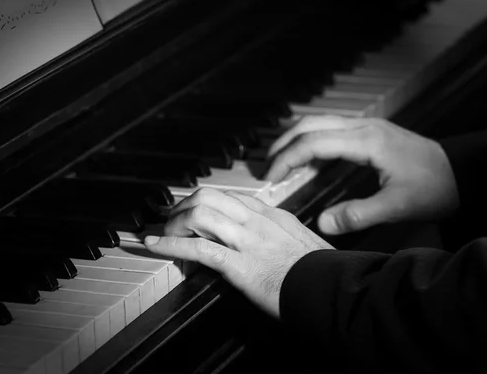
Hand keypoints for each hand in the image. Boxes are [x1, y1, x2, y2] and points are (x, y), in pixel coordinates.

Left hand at [144, 188, 333, 317]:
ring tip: (164, 235)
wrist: (332, 290)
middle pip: (209, 197)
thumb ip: (283, 237)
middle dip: (183, 207)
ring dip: (174, 225)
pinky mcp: (240, 265)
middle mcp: (257, 221)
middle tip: (172, 221)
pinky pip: (198, 249)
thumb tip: (269, 243)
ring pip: (199, 215)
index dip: (203, 202)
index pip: (229, 197)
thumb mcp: (303, 244)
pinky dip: (169, 246)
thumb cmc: (322, 272)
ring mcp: (247, 241)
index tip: (191, 211)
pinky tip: (154, 245)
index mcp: (272, 215)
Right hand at [265, 115, 458, 234]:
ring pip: (319, 123)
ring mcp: (367, 127)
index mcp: (366, 141)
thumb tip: (323, 224)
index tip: (271, 177)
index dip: (287, 158)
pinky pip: (332, 130)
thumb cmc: (435, 187)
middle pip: (310, 123)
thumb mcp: (397, 206)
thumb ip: (358, 215)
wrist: (463, 173)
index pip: (313, 142)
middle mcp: (363, 127)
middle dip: (283, 143)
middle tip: (267, 166)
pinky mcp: (371, 133)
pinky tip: (309, 162)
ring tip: (281, 163)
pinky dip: (313, 142)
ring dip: (296, 139)